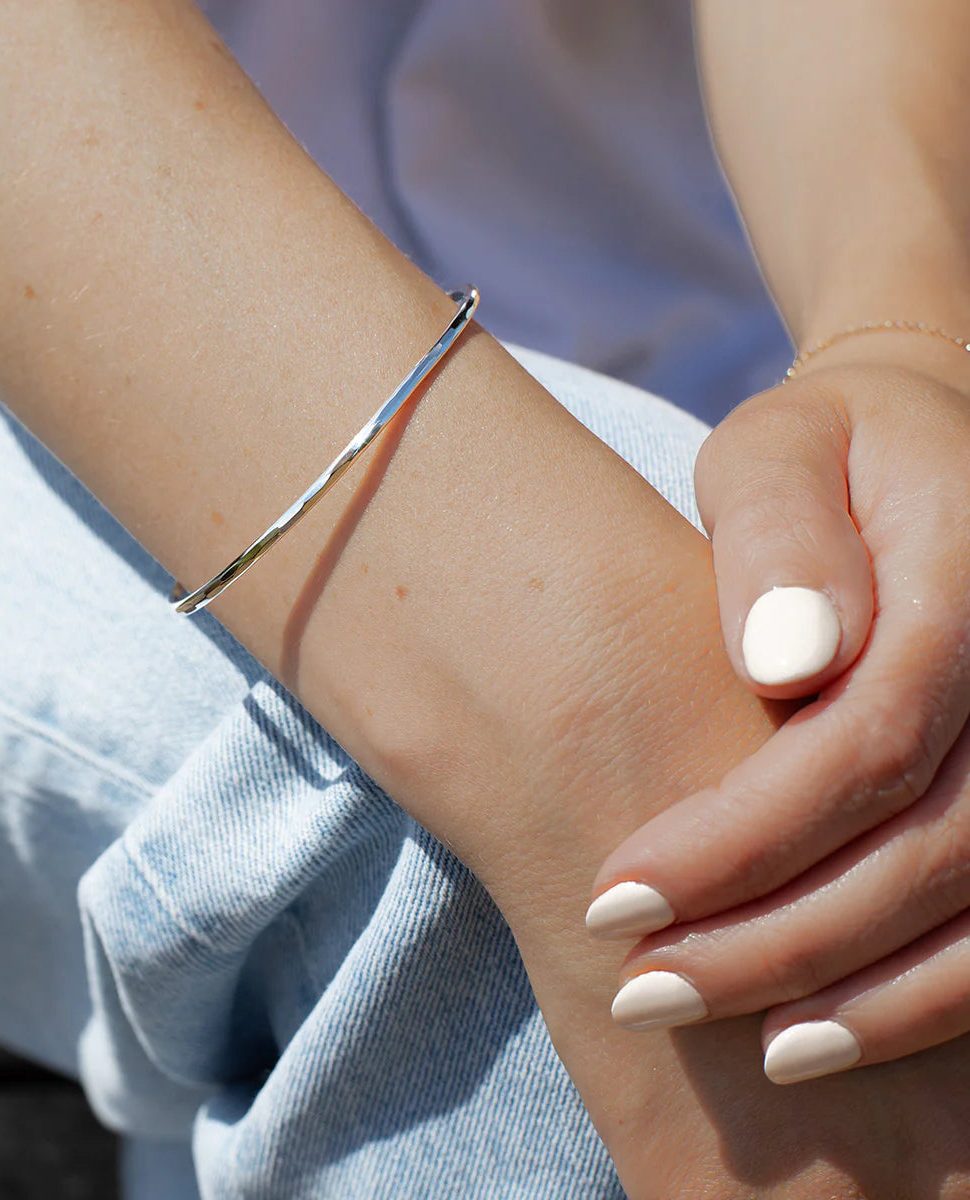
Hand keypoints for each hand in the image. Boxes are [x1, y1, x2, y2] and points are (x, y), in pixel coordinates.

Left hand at [584, 348, 969, 1083]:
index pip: (865, 743)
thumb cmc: (826, 451)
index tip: (617, 899)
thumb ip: (782, 535)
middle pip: (924, 849)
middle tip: (642, 993)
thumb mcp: (780, 451)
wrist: (923, 453)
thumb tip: (785, 661)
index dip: (741, 839)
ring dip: (860, 999)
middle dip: (777, 939)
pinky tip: (824, 1031)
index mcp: (968, 583)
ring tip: (737, 1045)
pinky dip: (923, 997)